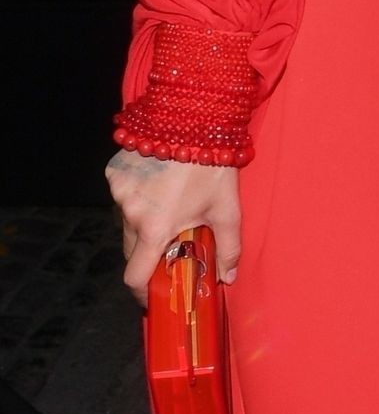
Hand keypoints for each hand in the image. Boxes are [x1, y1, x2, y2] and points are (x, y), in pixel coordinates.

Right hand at [106, 149, 240, 307]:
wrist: (194, 117)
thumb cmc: (213, 166)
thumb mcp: (228, 208)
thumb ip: (229, 247)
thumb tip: (228, 278)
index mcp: (155, 228)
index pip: (135, 277)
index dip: (142, 292)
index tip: (152, 295)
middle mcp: (131, 213)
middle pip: (131, 249)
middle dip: (148, 253)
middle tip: (168, 244)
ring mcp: (119, 192)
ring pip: (126, 221)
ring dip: (142, 221)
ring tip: (168, 204)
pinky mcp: (114, 172)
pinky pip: (121, 195)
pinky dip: (136, 196)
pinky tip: (157, 181)